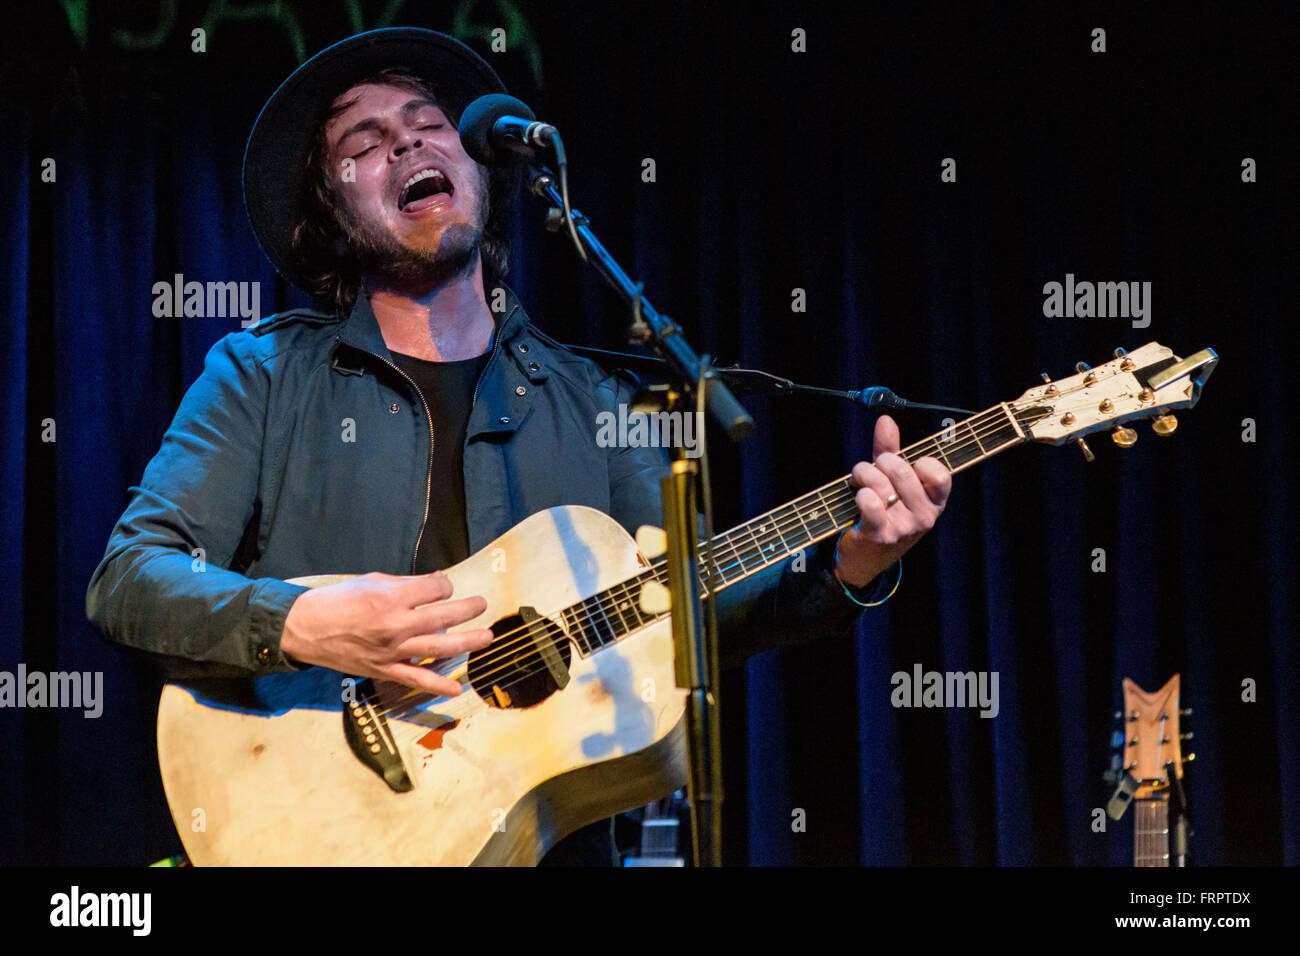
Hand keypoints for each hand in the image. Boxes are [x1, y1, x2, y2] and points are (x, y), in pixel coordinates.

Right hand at [280, 570, 493, 695]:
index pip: (436, 589)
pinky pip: (417, 679)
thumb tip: (438, 580)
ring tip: (487, 637)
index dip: (444, 586)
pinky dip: (438, 685)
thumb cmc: (339, 600)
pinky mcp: (386, 669)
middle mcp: (396, 624)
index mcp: (392, 597)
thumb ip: (408, 583)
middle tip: (481, 605)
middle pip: (444, 615)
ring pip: (439, 647)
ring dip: (467, 642)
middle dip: (468, 609)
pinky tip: (458, 688)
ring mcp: (393, 650)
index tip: (441, 588)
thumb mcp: (373, 581)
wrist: (307, 628)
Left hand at [835, 415, 951, 588]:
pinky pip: (870, 502)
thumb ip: (891, 450)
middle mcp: (925, 517)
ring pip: (881, 483)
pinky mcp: (882, 534)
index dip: (918, 463)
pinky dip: (859, 493)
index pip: (940, 473)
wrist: (865, 559)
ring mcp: (905, 527)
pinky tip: (858, 497)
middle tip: (870, 469)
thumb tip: (885, 420)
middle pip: (902, 470)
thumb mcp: (891, 482)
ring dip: (862, 475)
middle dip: (880, 462)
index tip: (903, 467)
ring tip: (858, 482)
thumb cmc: (882, 513)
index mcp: (935, 503)